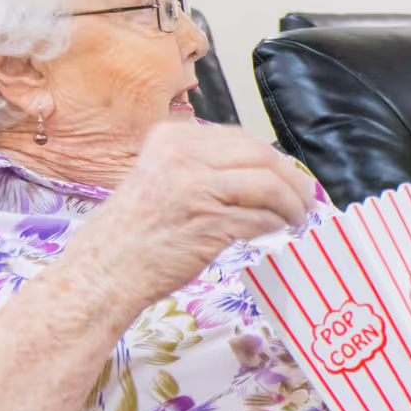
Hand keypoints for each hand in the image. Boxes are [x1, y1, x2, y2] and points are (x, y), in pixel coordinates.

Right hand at [68, 122, 315, 312]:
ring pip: (268, 185)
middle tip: (307, 198)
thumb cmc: (132, 234)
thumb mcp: (160, 178)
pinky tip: (277, 232)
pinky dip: (276, 225)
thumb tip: (259, 170)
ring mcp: (196, 187)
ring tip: (298, 218)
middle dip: (293, 178)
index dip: (273, 160)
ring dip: (292, 203)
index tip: (289, 176)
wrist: (103, 272)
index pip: (241, 139)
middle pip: (261, 156)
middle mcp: (183, 156)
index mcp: (172, 138)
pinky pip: (260, 218)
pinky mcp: (209, 222)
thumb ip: (201, 167)